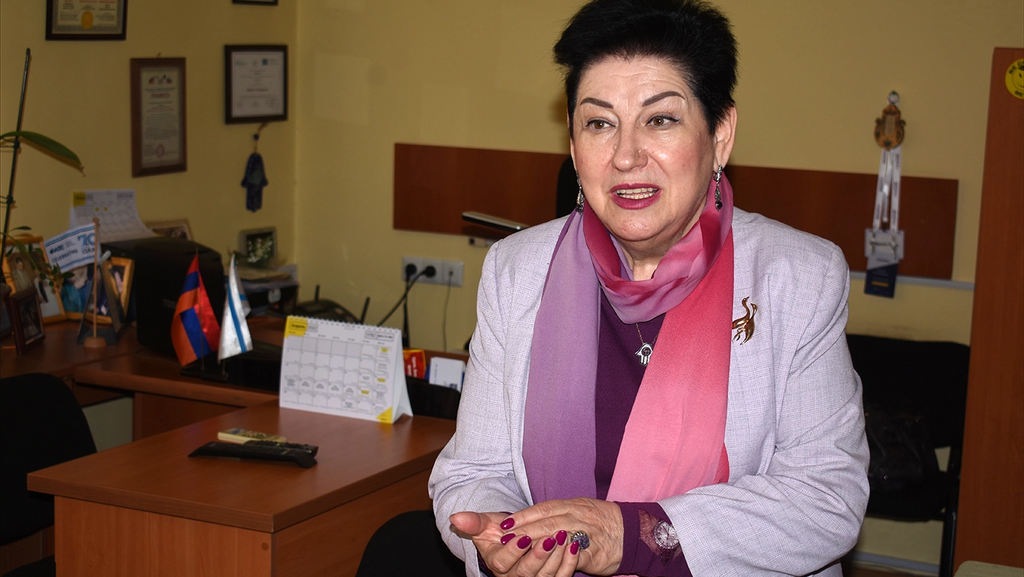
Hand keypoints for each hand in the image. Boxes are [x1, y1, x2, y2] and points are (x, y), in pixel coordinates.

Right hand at [450, 511, 579, 576]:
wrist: (516, 538)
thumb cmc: (500, 531)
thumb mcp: (486, 525)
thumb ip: (472, 522)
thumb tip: (454, 517)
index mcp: (497, 565)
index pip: (503, 563)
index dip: (513, 551)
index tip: (521, 536)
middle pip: (526, 573)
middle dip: (538, 555)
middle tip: (550, 537)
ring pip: (545, 576)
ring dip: (556, 558)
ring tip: (564, 537)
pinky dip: (569, 563)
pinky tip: (574, 546)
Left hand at [495, 498, 622, 575]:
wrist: (632, 533)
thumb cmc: (602, 521)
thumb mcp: (580, 508)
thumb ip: (558, 512)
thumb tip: (531, 518)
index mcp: (573, 505)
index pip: (543, 508)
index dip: (523, 516)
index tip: (506, 524)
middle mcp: (579, 516)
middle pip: (547, 522)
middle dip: (524, 530)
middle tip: (505, 538)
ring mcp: (588, 533)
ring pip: (559, 536)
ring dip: (537, 543)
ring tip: (519, 548)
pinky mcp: (595, 552)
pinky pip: (576, 554)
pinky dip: (561, 556)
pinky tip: (546, 560)